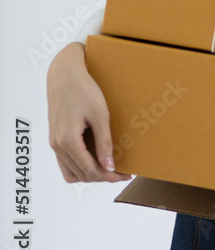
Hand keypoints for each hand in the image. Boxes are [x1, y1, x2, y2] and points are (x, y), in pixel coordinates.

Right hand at [46, 42, 131, 183]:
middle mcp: (57, 145)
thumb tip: (109, 167)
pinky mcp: (54, 136)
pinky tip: (94, 157)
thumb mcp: (100, 115)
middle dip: (101, 177)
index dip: (109, 176)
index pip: (90, 171)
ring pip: (70, 172)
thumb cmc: (83, 89)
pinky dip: (79, 165)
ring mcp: (53, 142)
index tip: (125, 174)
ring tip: (108, 167)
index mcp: (67, 141)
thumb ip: (104, 143)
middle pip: (80, 175)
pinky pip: (65, 161)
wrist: (64, 73)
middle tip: (120, 171)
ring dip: (89, 174)